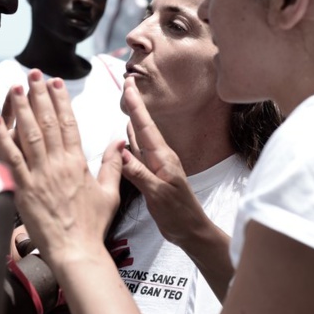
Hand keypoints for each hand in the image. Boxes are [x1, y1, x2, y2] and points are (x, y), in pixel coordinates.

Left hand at [0, 69, 124, 264]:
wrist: (76, 251)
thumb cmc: (92, 225)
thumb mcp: (110, 193)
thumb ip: (112, 165)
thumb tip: (119, 141)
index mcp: (77, 163)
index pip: (69, 123)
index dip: (61, 100)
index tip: (56, 83)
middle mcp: (58, 164)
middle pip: (48, 122)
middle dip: (39, 95)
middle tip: (33, 74)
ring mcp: (39, 176)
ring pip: (29, 134)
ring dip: (21, 109)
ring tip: (16, 87)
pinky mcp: (23, 189)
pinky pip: (10, 159)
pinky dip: (2, 139)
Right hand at [120, 77, 210, 246]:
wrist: (192, 231)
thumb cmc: (179, 215)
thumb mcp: (158, 195)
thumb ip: (139, 174)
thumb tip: (120, 153)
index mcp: (162, 158)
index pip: (145, 126)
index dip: (136, 104)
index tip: (129, 83)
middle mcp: (160, 157)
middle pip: (142, 126)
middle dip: (134, 104)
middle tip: (127, 82)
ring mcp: (157, 165)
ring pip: (141, 137)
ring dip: (133, 119)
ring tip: (127, 102)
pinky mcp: (154, 174)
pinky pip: (139, 152)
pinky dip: (131, 139)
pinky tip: (127, 135)